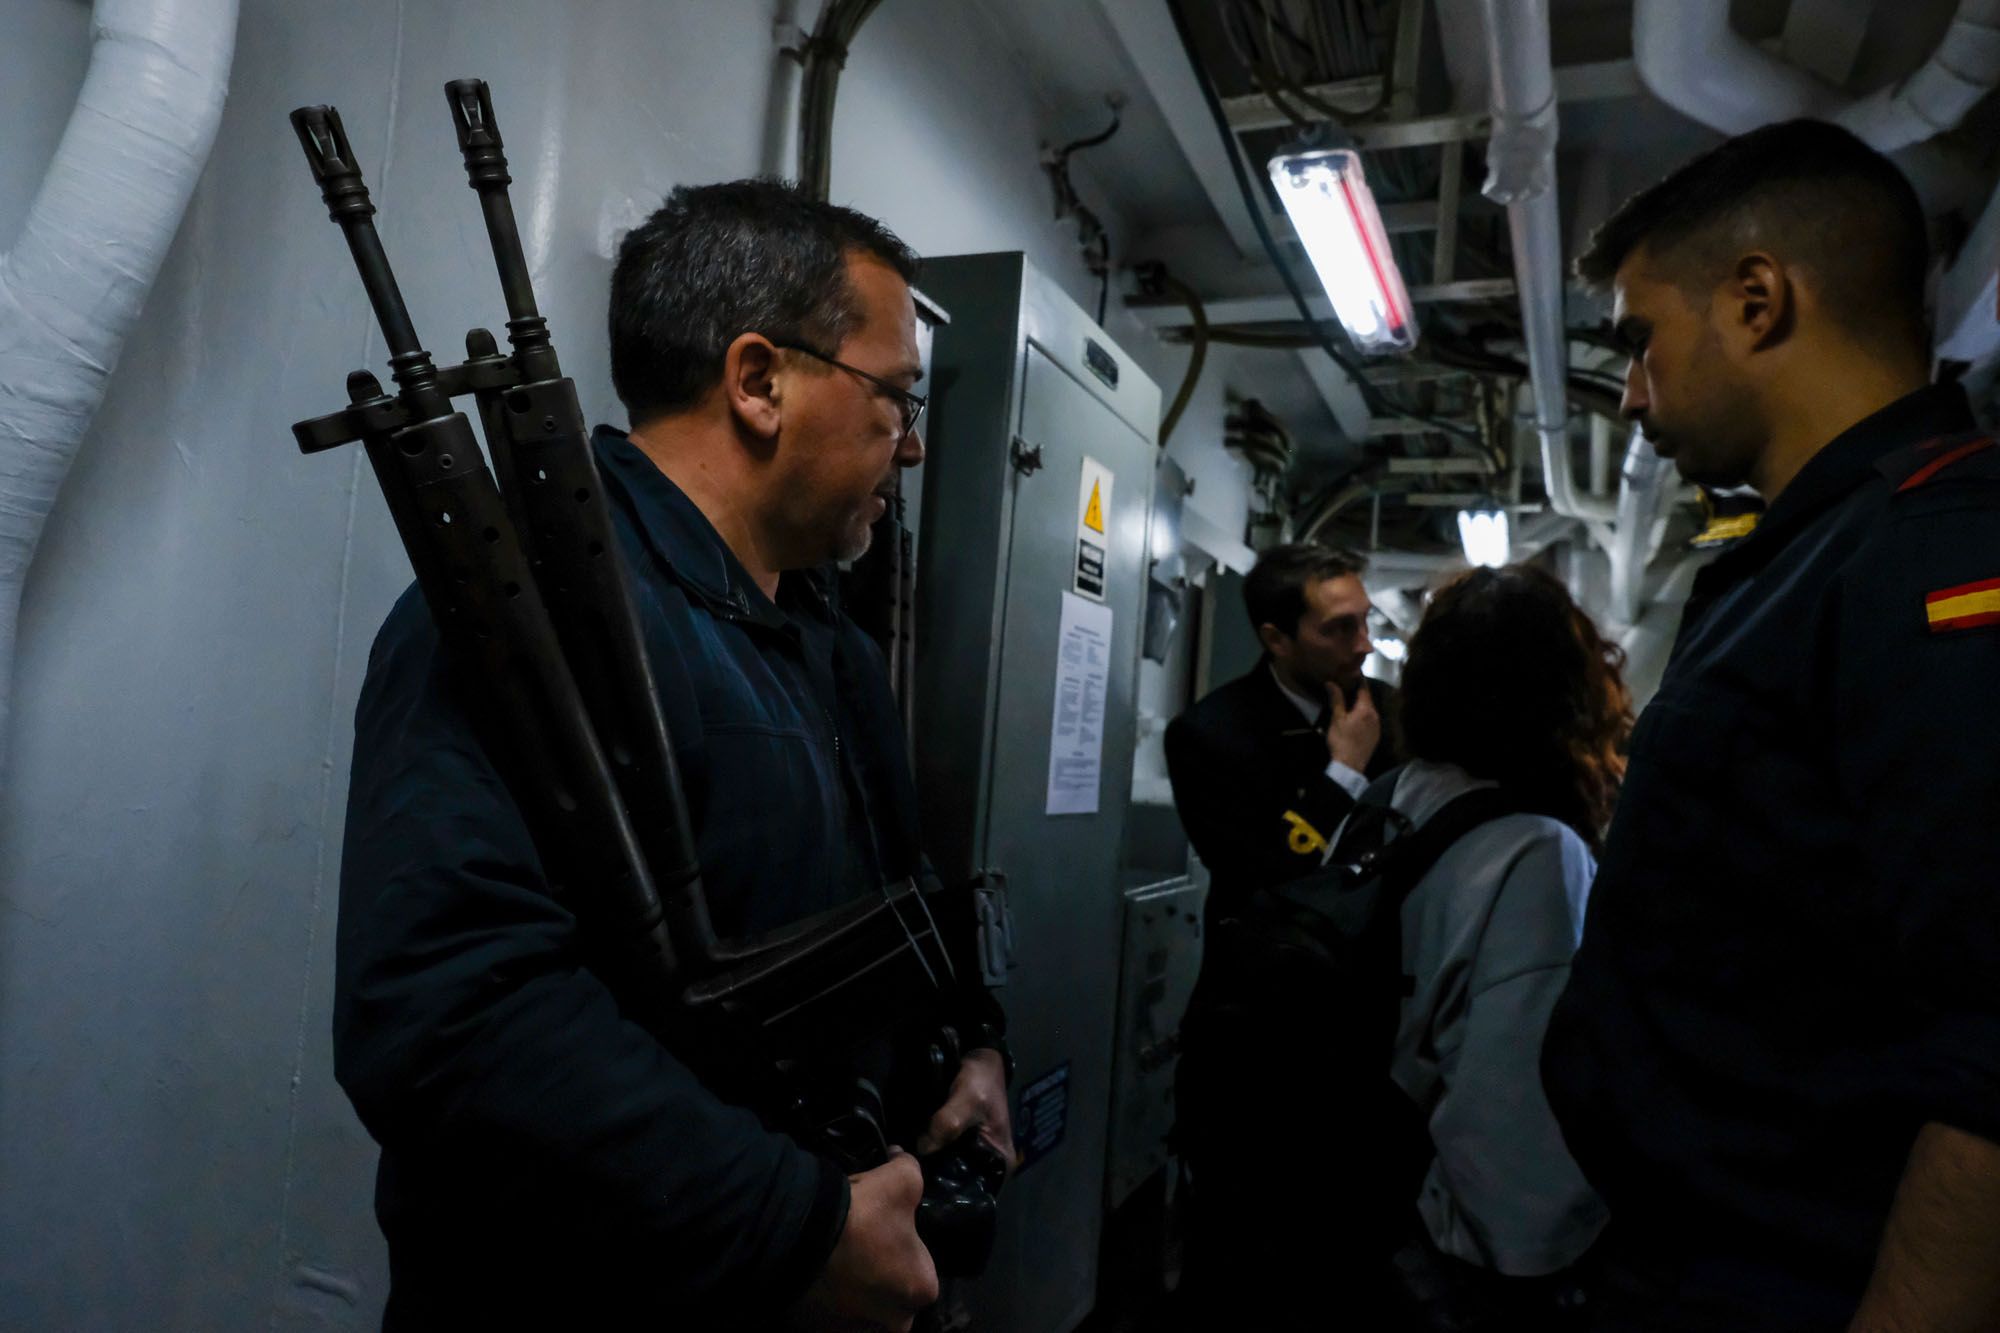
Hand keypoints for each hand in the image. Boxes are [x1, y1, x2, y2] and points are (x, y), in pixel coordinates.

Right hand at [794, 1151, 937, 1331]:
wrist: (802, 1234)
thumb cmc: (864, 1216)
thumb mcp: (901, 1180)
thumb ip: (911, 1169)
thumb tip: (904, 1158)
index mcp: (923, 1290)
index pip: (918, 1265)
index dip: (900, 1243)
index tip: (880, 1228)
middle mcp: (897, 1321)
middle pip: (890, 1292)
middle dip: (878, 1272)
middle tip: (857, 1243)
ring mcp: (856, 1329)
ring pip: (859, 1305)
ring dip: (852, 1286)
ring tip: (833, 1256)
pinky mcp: (822, 1329)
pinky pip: (830, 1313)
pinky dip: (825, 1296)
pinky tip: (816, 1271)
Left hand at [914, 1048, 1014, 1182]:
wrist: (980, 1059)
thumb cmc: (981, 1080)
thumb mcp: (967, 1099)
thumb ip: (947, 1123)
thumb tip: (922, 1149)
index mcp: (1002, 1163)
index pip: (978, 1191)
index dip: (952, 1191)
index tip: (926, 1189)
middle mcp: (992, 1166)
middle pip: (962, 1182)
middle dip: (938, 1179)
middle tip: (912, 1177)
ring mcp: (976, 1156)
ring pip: (951, 1170)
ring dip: (933, 1167)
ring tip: (910, 1167)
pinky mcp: (963, 1146)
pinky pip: (946, 1157)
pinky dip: (933, 1156)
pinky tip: (916, 1156)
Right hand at [1325, 678, 1380, 772]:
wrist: (1350, 765)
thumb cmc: (1341, 740)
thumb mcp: (1337, 718)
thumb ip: (1336, 699)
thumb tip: (1331, 682)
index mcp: (1366, 709)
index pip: (1364, 688)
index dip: (1359, 679)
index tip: (1353, 671)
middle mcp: (1375, 715)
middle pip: (1367, 699)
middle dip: (1359, 691)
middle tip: (1348, 684)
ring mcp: (1377, 726)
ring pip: (1369, 710)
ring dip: (1361, 704)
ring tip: (1349, 700)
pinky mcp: (1376, 736)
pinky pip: (1370, 720)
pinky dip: (1363, 714)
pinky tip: (1354, 717)